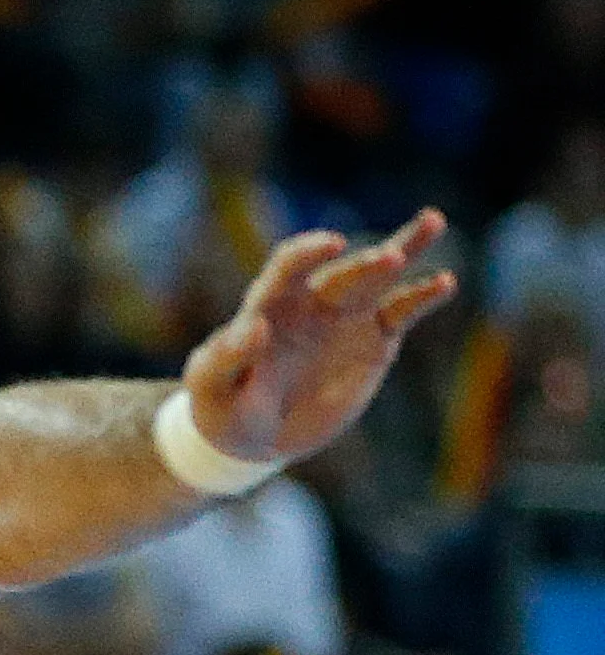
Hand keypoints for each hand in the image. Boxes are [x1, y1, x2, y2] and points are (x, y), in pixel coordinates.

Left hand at [183, 208, 456, 463]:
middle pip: (341, 272)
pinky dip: (422, 296)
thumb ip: (228, 357)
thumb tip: (253, 327)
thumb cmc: (221, 404)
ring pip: (378, 278)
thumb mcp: (210, 386)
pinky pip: (401, 312)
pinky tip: (444, 281)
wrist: (254, 434)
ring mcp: (345, 318)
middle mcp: (310, 303)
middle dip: (364, 265)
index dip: (306, 253)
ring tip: (431, 221)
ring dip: (404, 248)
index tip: (330, 243)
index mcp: (267, 306)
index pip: (287, 268)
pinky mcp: (373, 341)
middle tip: (389, 258)